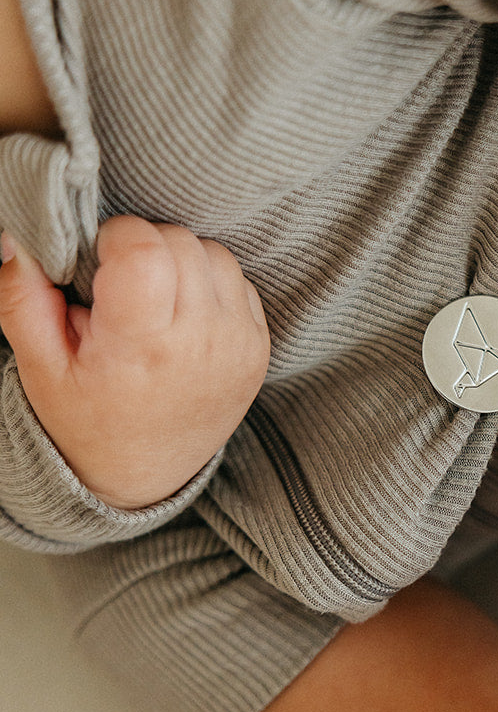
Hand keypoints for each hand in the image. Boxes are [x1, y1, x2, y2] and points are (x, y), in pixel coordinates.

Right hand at [0, 215, 270, 507]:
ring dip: (182, 261)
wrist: (142, 474)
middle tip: (121, 284)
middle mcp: (200, 342)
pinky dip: (210, 284)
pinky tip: (182, 315)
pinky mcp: (259, 347)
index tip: (100, 260)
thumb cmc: (85, 420)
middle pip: (180, 242)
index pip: (144, 248)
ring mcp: (238, 345)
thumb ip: (22, 298)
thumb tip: (14, 238)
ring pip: (215, 254)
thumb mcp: (41, 367)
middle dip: (145, 246)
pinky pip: (239, 281)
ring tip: (152, 299)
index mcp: (142, 346)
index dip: (116, 237)